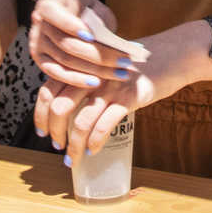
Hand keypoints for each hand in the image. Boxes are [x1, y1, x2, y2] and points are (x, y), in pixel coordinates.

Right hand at [28, 0, 138, 90]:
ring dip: (95, 70)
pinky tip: (98, 82)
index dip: (71, 26)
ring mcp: (37, 45)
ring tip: (121, 73)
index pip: (55, 15)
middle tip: (125, 61)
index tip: (92, 36)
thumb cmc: (86, 9)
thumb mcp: (95, 7)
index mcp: (48, 5)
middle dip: (98, 55)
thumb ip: (99, 19)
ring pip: (66, 61)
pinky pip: (59, 74)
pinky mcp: (42, 62)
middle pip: (66, 44)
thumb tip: (104, 39)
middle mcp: (38, 26)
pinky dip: (79, 80)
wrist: (71, 11)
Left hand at [35, 34, 194, 158]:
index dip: (40, 115)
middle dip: (55, 133)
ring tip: (74, 158)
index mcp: (81, 66)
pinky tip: (94, 150)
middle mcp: (90, 75)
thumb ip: (86, 78)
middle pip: (59, 109)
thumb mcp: (105, 65)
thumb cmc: (136, 64)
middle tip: (58, 147)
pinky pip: (104, 126)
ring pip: (80, 122)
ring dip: (73, 146)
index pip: (48, 91)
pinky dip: (95, 142)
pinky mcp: (128, 98)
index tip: (42, 132)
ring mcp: (109, 87)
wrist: (171, 54)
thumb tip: (66, 104)